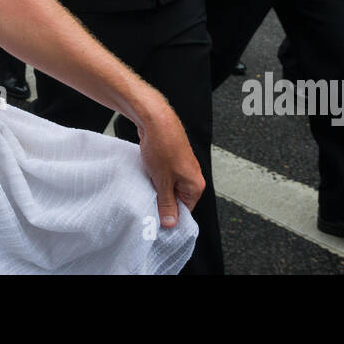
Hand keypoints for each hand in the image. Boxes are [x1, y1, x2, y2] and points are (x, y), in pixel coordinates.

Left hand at [136, 97, 204, 228]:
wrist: (156, 120)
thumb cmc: (163, 147)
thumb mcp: (162, 182)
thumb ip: (167, 204)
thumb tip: (171, 223)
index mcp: (195, 185)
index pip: (185, 211)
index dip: (170, 215)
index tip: (156, 217)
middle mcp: (192, 176)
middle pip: (177, 198)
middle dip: (162, 200)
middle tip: (149, 199)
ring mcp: (182, 166)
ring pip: (169, 186)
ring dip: (157, 187)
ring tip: (148, 182)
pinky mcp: (173, 158)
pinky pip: (164, 174)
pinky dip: (155, 176)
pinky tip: (147, 173)